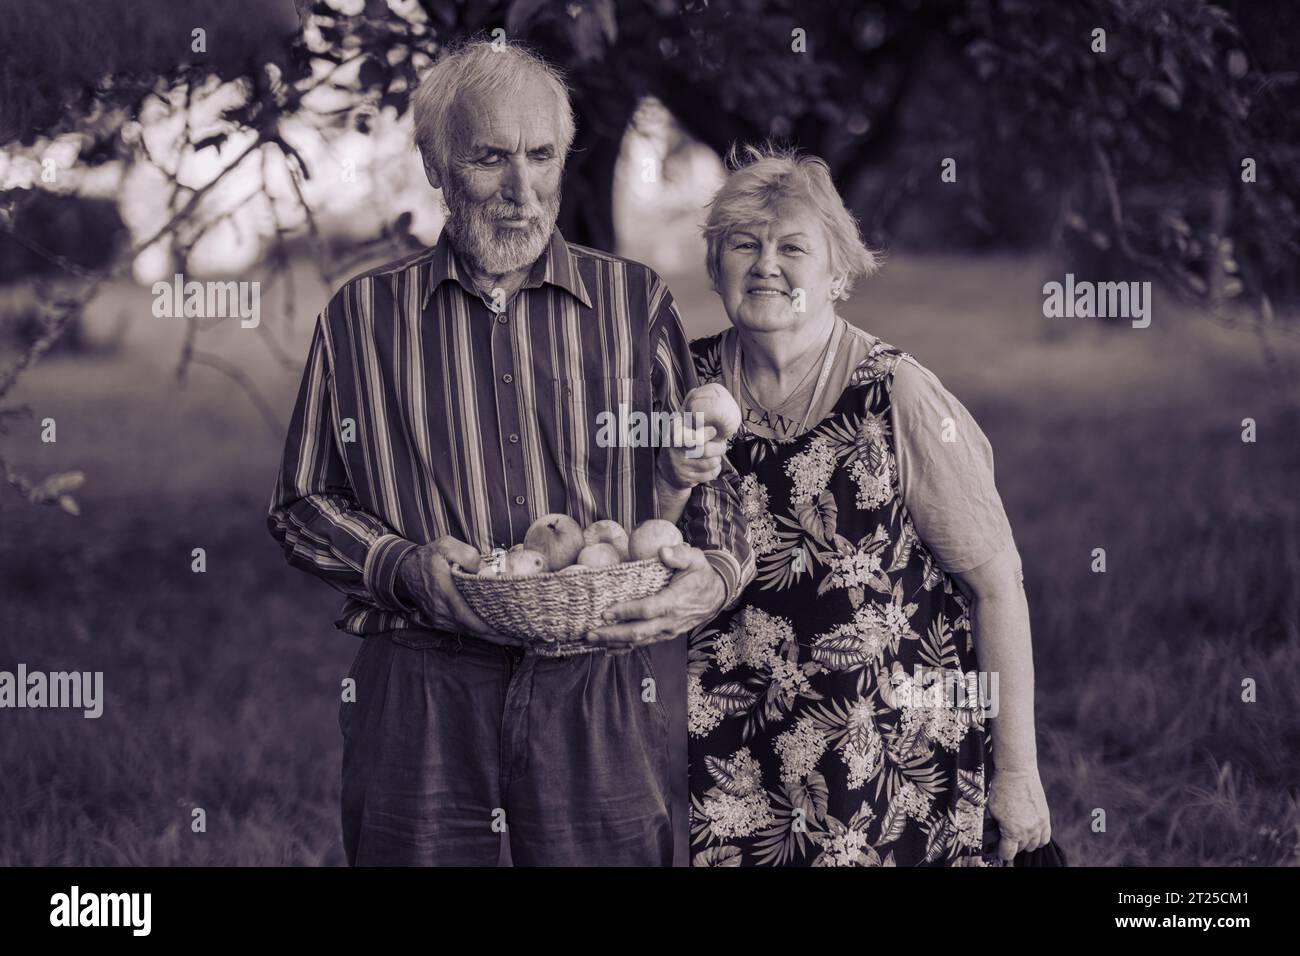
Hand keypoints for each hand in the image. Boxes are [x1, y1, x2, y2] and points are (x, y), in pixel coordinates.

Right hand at [397, 543, 526, 646]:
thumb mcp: (446, 546)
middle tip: (523, 641)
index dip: (488, 627)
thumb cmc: (429, 557)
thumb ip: (467, 555)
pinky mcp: (441, 621)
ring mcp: (440, 619)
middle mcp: (442, 611)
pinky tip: (497, 634)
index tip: (509, 631)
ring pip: (469, 632)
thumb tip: (484, 568)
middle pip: (473, 630)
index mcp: (445, 593)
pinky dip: (481, 633)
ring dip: (492, 638)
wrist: (405, 570)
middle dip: (498, 637)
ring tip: (516, 639)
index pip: (468, 616)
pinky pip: (463, 630)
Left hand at [585, 543, 725, 647]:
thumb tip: (663, 552)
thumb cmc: (701, 574)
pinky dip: (625, 648)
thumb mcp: (695, 558)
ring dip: (615, 642)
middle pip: (638, 632)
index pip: (647, 610)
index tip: (606, 612)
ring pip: (639, 641)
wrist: (716, 594)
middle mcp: (670, 621)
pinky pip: (644, 643)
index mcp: (675, 601)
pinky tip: (608, 649)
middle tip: (590, 633)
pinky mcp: (665, 634)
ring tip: (593, 641)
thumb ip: (680, 554)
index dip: (626, 612)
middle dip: (612, 634)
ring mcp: (668, 631)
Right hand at [658, 421, 728, 491]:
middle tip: (722, 445)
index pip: (692, 436)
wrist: (666, 472)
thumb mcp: (677, 431)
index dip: (706, 434)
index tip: (713, 431)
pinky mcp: (687, 479)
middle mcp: (674, 452)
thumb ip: (686, 420)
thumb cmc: (678, 446)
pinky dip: (716, 469)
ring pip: (710, 463)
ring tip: (716, 455)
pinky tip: (712, 466)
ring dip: (718, 459)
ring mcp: (680, 467)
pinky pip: (709, 474)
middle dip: (719, 448)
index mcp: (672, 436)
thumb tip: (705, 411)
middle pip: (705, 450)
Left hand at [988, 768, 1050, 861]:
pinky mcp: (1045, 817)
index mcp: (1012, 832)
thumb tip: (995, 837)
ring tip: (1018, 831)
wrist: (1017, 772)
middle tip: (1006, 834)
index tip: (999, 847)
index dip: (1002, 852)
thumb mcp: (991, 810)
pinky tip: (1030, 831)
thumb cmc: (1001, 789)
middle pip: (1021, 849)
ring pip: (1033, 845)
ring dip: (1025, 841)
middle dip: (1013, 844)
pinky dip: (1038, 837)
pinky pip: (1045, 837)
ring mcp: (1039, 825)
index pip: (1008, 854)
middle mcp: (1028, 831)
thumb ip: (995, 827)